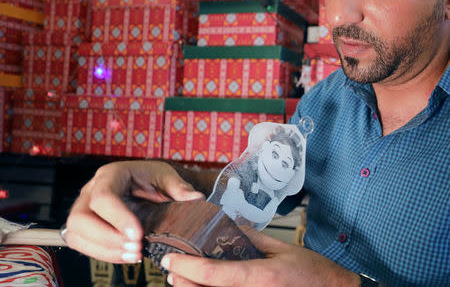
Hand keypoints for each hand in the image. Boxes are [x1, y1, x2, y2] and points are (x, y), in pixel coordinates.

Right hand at [64, 161, 204, 263]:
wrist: (147, 184)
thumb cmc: (154, 178)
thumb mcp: (168, 176)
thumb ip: (179, 187)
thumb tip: (195, 198)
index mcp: (111, 174)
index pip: (104, 197)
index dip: (118, 218)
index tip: (138, 235)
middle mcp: (92, 189)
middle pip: (79, 218)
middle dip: (106, 238)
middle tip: (135, 248)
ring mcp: (85, 208)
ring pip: (76, 233)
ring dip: (104, 250)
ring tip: (133, 255)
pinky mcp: (86, 225)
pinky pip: (81, 244)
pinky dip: (103, 254)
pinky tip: (127, 256)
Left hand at [161, 228, 359, 286]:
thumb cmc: (313, 273)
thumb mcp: (282, 249)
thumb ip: (253, 238)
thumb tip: (230, 228)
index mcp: (260, 276)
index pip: (214, 274)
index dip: (187, 267)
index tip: (170, 260)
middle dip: (184, 283)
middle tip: (173, 270)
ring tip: (183, 280)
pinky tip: (206, 286)